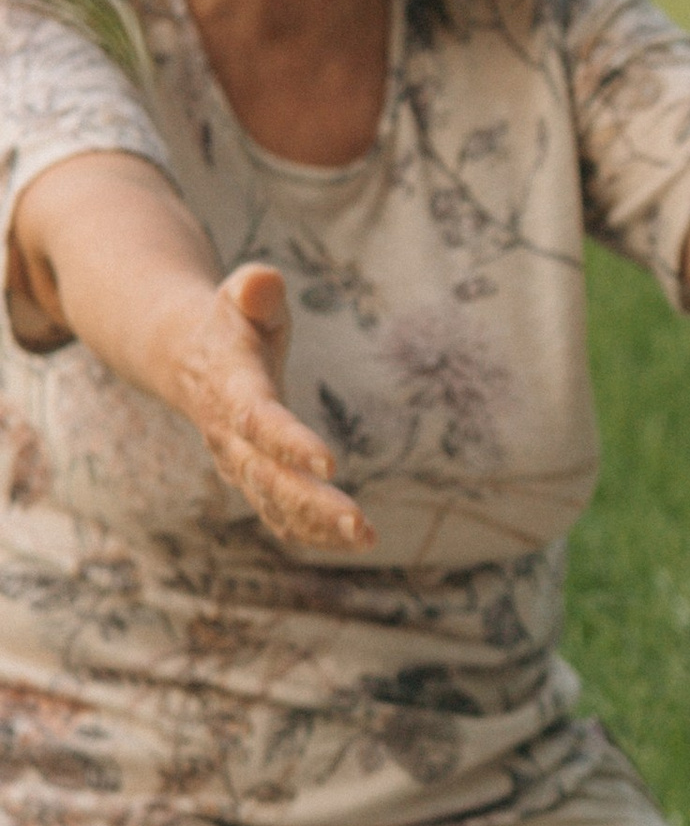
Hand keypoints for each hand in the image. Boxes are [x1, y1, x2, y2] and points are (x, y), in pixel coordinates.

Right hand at [156, 264, 374, 553]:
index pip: (260, 421)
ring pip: (274, 503)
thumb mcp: (241, 295)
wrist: (186, 356)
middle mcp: (230, 435)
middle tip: (359, 522)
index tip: (330, 464)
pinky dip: (311, 531)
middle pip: (269, 477)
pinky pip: (278, 512)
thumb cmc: (232, 322)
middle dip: (312, 503)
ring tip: (368, 538)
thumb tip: (263, 283)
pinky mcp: (253, 477)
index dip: (291, 443)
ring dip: (319, 525)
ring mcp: (239, 462)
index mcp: (232, 388)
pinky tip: (352, 542)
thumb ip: (255, 290)